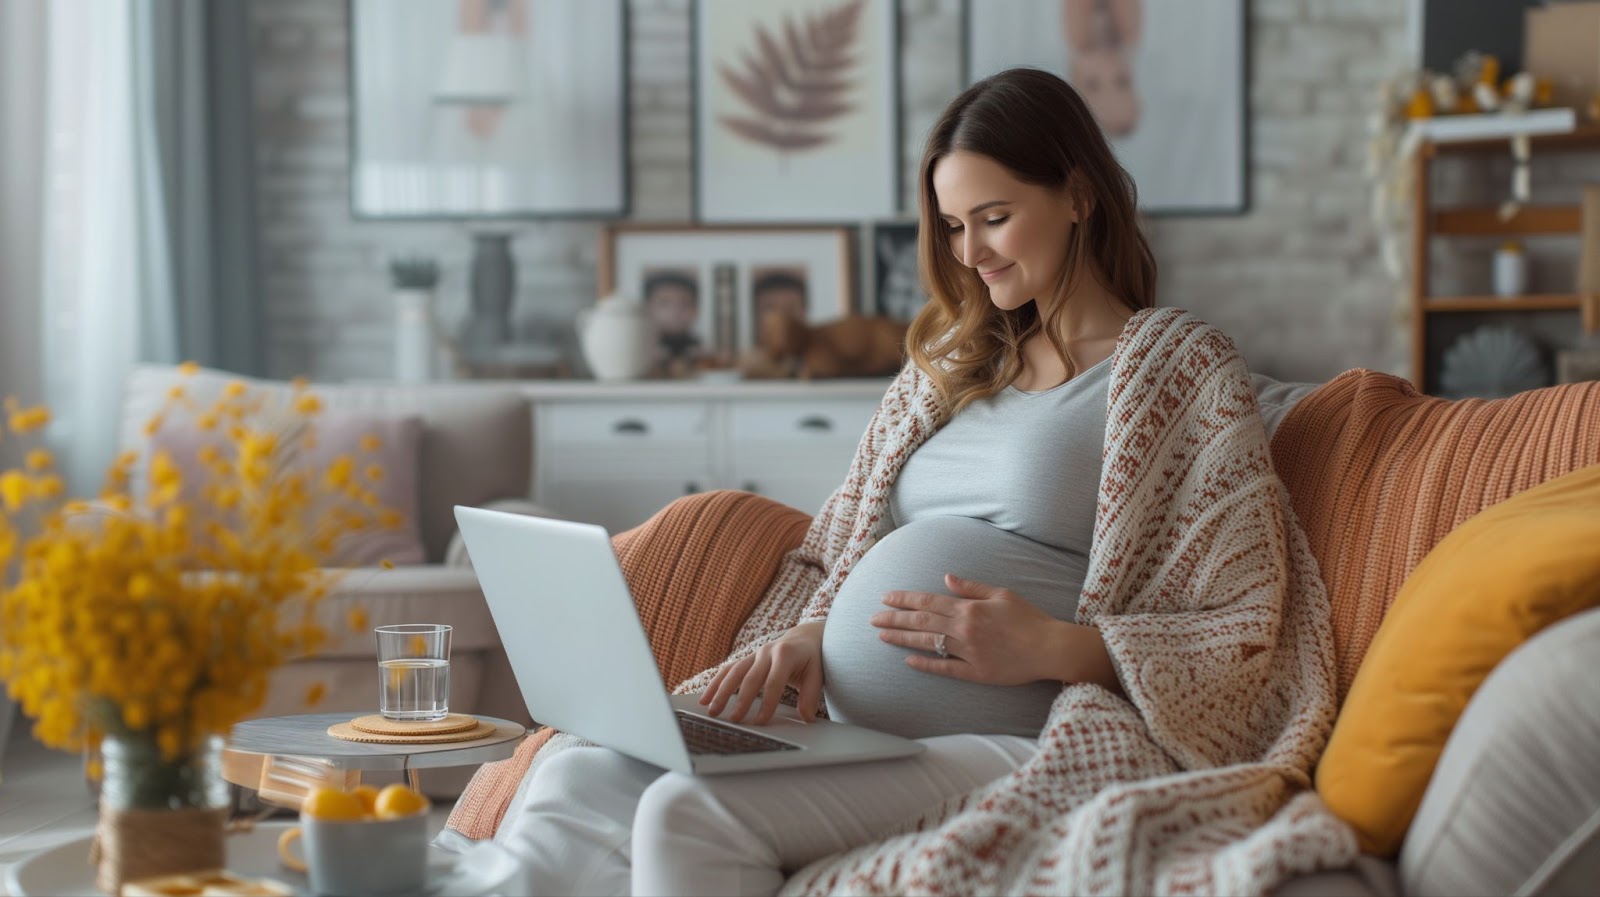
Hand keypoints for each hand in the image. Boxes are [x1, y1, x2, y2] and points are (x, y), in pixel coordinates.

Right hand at [698, 621, 824, 724]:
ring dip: (721, 692)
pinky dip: (715, 684)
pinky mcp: (747, 659)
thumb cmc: (812, 658)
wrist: (804, 638)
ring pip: (734, 672)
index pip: (774, 682)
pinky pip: (728, 670)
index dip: (767, 702)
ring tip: (712, 711)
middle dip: (741, 700)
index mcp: (785, 654)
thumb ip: (811, 695)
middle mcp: (767, 652)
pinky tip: (704, 699)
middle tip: (733, 720)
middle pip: (750, 678)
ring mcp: (754, 654)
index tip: (760, 721)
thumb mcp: (817, 673)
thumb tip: (806, 717)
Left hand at [872, 574, 1082, 685]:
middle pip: (921, 621)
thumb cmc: (1029, 619)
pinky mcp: (975, 673)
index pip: (928, 601)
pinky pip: (944, 669)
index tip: (885, 598)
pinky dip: (925, 664)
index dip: (904, 599)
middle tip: (872, 619)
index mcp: (969, 609)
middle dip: (893, 619)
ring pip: (927, 643)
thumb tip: (946, 578)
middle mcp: (964, 629)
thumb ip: (972, 587)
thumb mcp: (1002, 594)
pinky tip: (908, 661)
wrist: (1050, 648)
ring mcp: (968, 652)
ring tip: (881, 636)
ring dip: (902, 639)